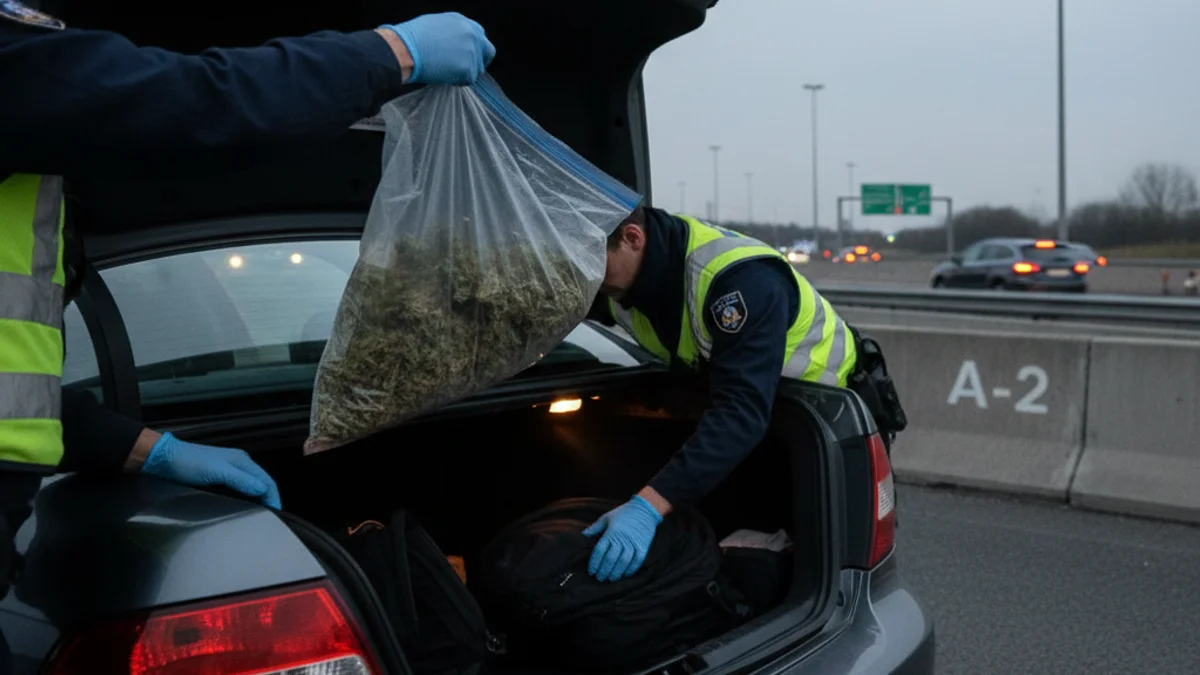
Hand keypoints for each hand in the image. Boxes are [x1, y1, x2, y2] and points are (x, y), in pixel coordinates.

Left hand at [141, 433, 281, 509]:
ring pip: (252, 486)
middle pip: (262, 483)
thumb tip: (263, 490)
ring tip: (262, 514)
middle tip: (272, 517)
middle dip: (270, 499)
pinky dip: (247, 498)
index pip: (266, 481)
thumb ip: (240, 480)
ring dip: (259, 499)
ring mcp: (229, 470)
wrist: (164, 459)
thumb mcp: (216, 472)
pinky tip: (244, 507)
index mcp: (242, 461)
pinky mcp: (219, 477)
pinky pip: (241, 488)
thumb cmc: (188, 463)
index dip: (274, 497)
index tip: (277, 514)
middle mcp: (239, 464)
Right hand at [380, 12, 495, 84]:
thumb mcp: (437, 25)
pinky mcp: (468, 68)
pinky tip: (444, 74)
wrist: (406, 49)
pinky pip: (468, 80)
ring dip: (466, 72)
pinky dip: (458, 81)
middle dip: (480, 61)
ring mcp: (472, 51)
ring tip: (446, 70)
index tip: (467, 56)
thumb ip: (453, 33)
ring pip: (477, 69)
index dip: (475, 48)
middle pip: (488, 52)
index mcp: (463, 21)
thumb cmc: (413, 38)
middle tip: (466, 69)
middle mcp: (472, 34)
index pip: (480, 36)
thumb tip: (455, 45)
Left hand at [582, 495, 662, 581]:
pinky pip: (637, 562)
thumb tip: (583, 535)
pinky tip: (624, 574)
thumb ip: (595, 528)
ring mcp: (633, 543)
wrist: (644, 509)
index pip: (600, 551)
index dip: (594, 563)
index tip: (591, 571)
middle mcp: (622, 539)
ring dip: (616, 573)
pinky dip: (630, 570)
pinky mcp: (643, 547)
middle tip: (600, 578)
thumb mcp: (606, 517)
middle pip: (610, 559)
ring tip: (611, 579)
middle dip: (604, 571)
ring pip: (623, 562)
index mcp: (611, 532)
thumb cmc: (623, 513)